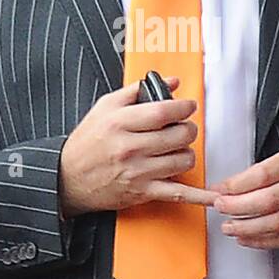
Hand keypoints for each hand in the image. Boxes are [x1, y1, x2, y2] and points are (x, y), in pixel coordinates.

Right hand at [58, 76, 217, 216]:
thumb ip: (137, 91)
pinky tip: (211, 197)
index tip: (188, 106)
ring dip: (186, 153)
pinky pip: (177, 193)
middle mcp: (130, 147)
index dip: (184, 107)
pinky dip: (197, 197)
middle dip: (188, 129)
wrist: (67, 178)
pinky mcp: (142, 192)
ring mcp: (137, 171)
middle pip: (179, 135)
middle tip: (183, 128)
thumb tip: (171, 82)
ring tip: (176, 150)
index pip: (164, 111)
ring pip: (183, 160)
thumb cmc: (86, 143)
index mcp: (120, 122)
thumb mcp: (105, 108)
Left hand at [212, 149, 278, 248]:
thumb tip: (230, 187)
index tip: (219, 190)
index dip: (236, 184)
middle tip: (220, 208)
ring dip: (246, 228)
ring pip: (275, 223)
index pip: (262, 174)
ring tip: (229, 227)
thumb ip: (265, 171)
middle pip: (267, 200)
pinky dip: (262, 241)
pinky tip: (246, 239)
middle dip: (238, 207)